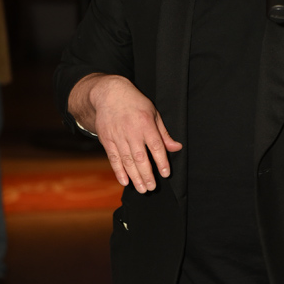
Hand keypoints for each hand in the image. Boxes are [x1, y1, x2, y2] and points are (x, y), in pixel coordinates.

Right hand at [87, 75, 182, 192]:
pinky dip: (119, 171)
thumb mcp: (153, 113)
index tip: (166, 174)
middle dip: (147, 174)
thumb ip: (164, 133)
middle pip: (141, 157)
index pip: (156, 146)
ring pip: (127, 161)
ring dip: (135, 177)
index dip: (161, 161)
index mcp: (146, 124)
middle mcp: (131, 131)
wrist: (109, 94)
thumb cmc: (135, 104)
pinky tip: (125, 182)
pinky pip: (113, 158)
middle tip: (152, 187)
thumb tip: (176, 148)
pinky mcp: (107, 139)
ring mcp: (118, 136)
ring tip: (142, 189)